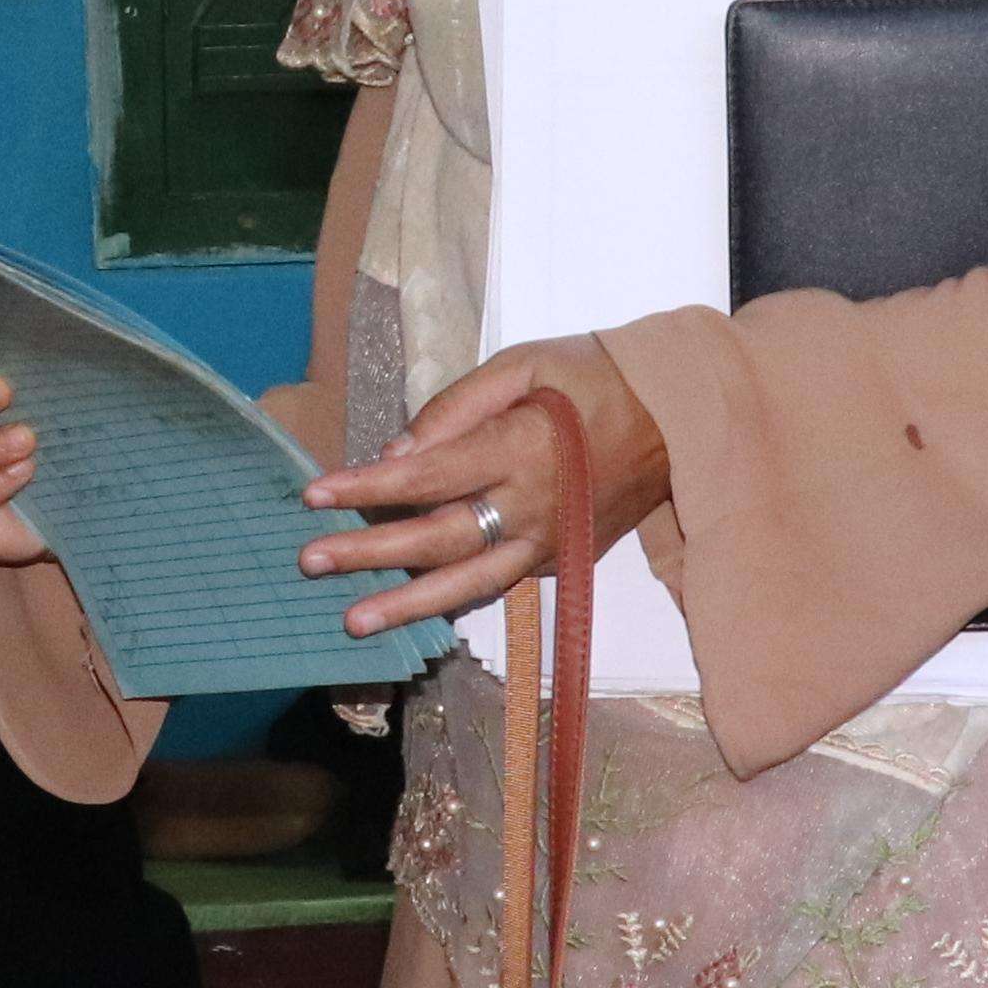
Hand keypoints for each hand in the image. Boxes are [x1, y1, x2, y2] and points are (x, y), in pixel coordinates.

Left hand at [302, 338, 668, 640]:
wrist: (678, 419)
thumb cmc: (594, 377)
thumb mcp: (525, 364)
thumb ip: (456, 408)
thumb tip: (397, 453)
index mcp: (520, 448)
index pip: (426, 478)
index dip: (365, 489)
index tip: (314, 495)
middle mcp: (532, 506)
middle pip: (436, 538)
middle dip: (368, 552)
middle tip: (309, 561)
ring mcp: (547, 543)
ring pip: (467, 584)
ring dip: (406, 606)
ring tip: (353, 623)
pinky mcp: (559, 561)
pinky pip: (496, 584)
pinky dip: (451, 598)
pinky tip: (408, 608)